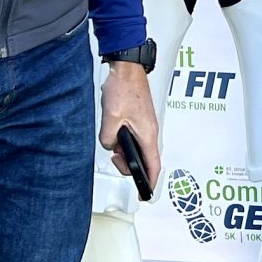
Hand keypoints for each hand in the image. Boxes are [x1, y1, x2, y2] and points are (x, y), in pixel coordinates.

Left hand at [100, 61, 162, 193]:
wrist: (127, 67)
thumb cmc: (124, 87)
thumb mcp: (110, 118)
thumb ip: (108, 138)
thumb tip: (109, 145)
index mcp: (148, 134)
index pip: (153, 166)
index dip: (149, 182)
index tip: (144, 193)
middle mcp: (150, 131)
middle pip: (144, 159)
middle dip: (128, 163)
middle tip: (115, 156)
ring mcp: (145, 124)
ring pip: (137, 147)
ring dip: (124, 149)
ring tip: (112, 140)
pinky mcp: (139, 118)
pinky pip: (133, 136)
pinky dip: (123, 139)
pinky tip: (113, 130)